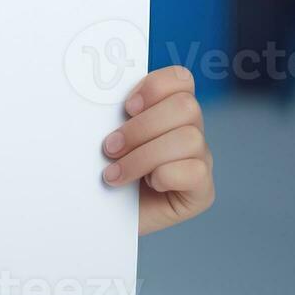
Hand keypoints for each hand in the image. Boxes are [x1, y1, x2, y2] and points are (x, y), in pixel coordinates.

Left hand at [100, 65, 214, 235]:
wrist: (99, 216)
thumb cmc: (101, 170)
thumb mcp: (103, 135)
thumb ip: (111, 114)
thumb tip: (91, 95)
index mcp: (168, 109)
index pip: (180, 79)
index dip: (155, 87)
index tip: (127, 107)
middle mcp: (190, 131)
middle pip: (186, 107)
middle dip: (141, 128)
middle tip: (110, 147)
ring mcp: (199, 160)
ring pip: (189, 139)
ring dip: (144, 156)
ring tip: (115, 173)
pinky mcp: (202, 191)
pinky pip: (196, 171)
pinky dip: (165, 176)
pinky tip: (148, 185)